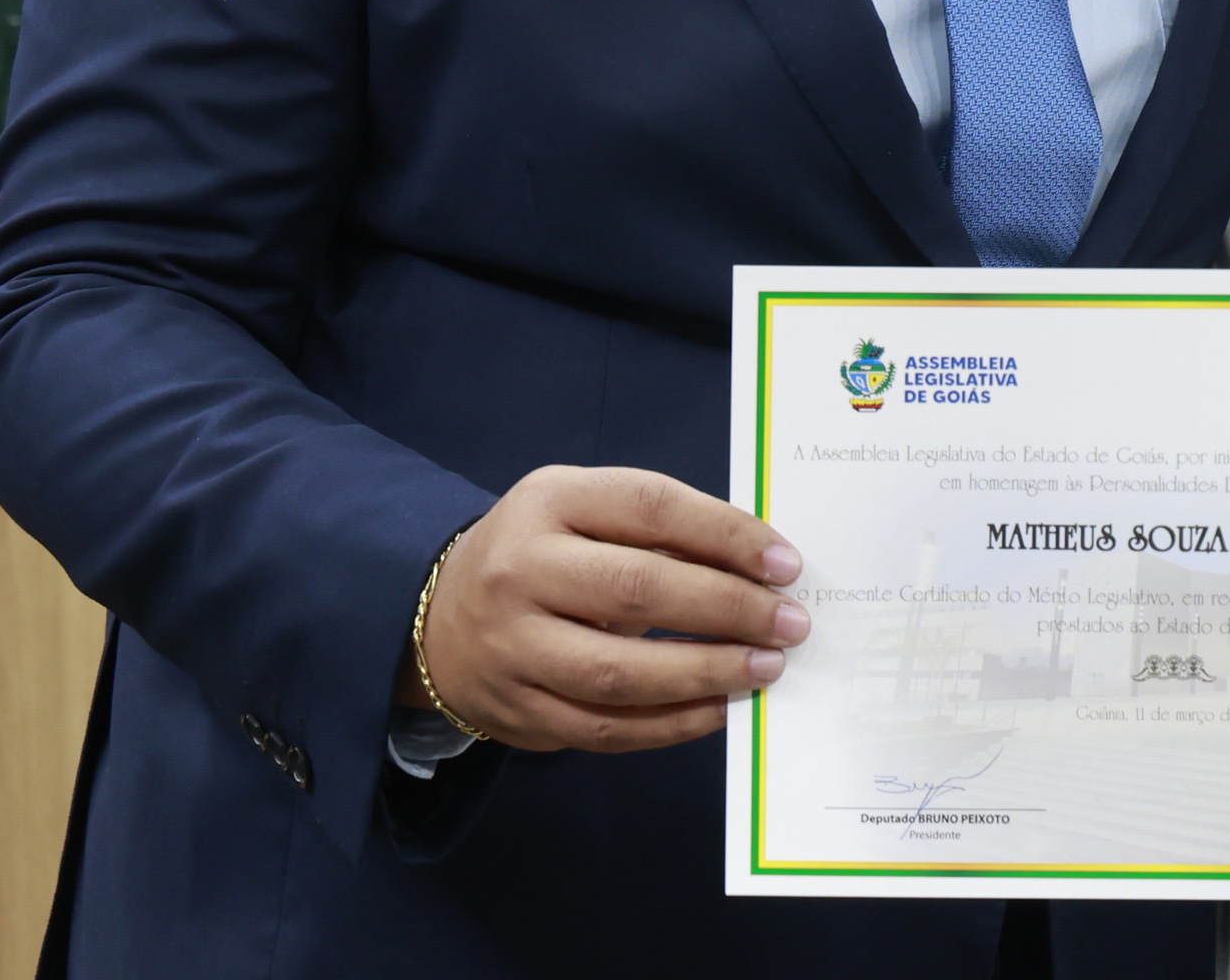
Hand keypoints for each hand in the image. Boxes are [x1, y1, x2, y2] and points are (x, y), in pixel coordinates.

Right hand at [413, 466, 810, 751]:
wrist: (439, 620)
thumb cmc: (542, 554)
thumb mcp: (583, 512)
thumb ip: (658, 530)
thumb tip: (760, 566)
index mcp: (549, 500)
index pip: (651, 508)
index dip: (726, 535)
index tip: (787, 564)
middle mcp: (521, 569)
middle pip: (639, 589)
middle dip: (729, 609)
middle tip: (790, 624)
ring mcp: (513, 646)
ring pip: (621, 671)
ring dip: (706, 673)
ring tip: (764, 670)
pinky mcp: (518, 710)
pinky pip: (605, 728)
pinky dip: (670, 724)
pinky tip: (717, 710)